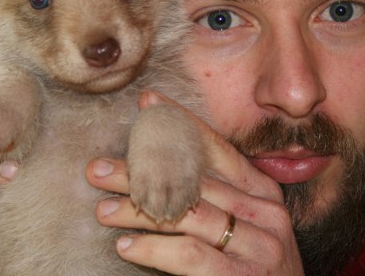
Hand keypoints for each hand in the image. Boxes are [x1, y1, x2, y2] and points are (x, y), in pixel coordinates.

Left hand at [87, 91, 304, 274]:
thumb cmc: (256, 269)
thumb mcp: (245, 225)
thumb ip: (215, 200)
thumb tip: (161, 173)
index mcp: (263, 192)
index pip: (217, 149)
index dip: (181, 124)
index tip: (148, 104)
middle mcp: (265, 213)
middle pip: (193, 181)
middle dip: (142, 172)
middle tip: (99, 168)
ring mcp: (260, 246)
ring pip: (187, 215)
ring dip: (138, 211)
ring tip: (102, 209)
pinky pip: (189, 255)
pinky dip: (153, 248)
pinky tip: (126, 246)